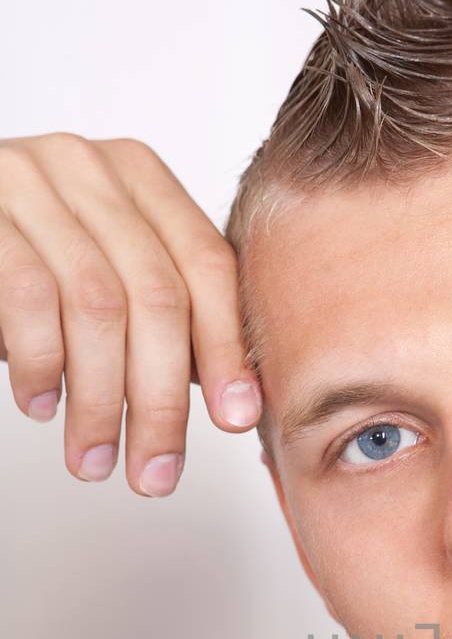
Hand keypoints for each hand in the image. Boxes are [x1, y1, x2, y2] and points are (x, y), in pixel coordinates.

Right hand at [0, 132, 260, 495]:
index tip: (235, 420)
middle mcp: (89, 168)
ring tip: (93, 459)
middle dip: (162, 399)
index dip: (227, 348)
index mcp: (140, 176)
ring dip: (100, 401)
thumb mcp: (109, 275)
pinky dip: (42, 364)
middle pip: (157, 295)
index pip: (207, 265)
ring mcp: (28, 181)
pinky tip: (42, 405)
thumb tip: (236, 403)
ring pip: (97, 306)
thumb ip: (167, 314)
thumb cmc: (30, 261)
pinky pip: (28, 298)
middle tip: (156, 470)